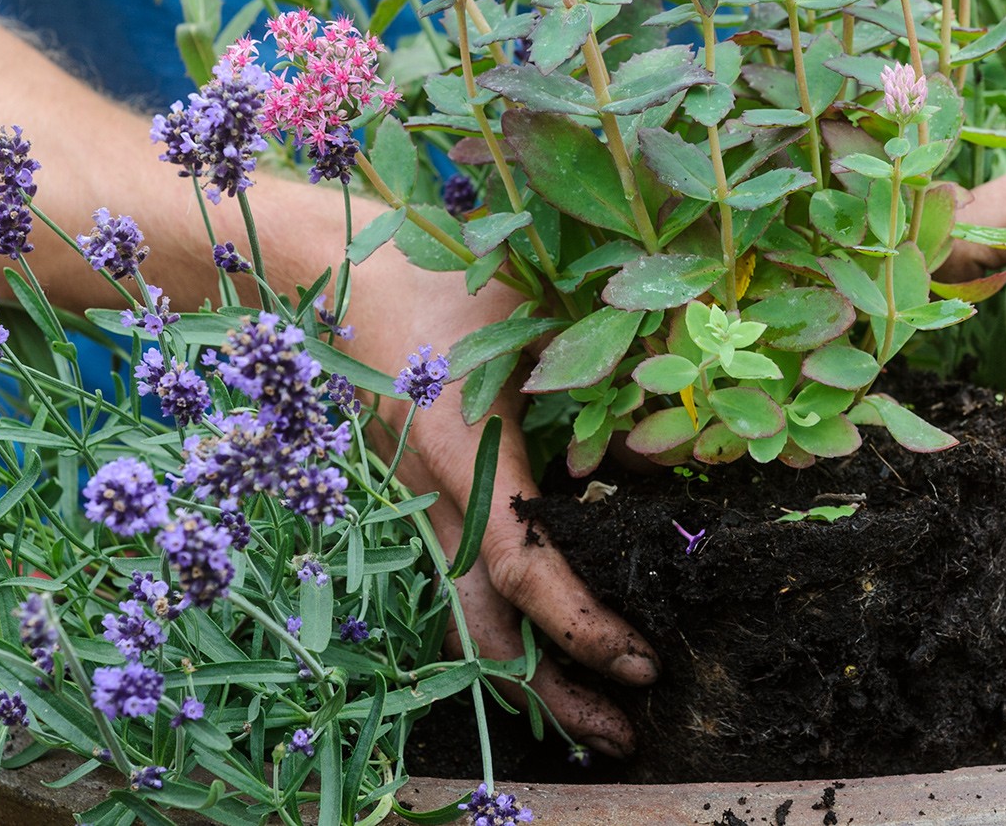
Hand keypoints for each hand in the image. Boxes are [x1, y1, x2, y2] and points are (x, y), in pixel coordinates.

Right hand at [347, 253, 657, 758]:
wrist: (330, 271)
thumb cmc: (437, 272)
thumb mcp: (529, 306)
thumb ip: (601, 361)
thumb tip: (676, 426)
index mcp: (458, 453)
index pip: (523, 570)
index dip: (582, 627)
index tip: (642, 661)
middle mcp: (429, 499)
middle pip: (483, 634)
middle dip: (552, 696)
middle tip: (623, 734)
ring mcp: (414, 506)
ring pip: (464, 622)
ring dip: (524, 679)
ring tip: (591, 719)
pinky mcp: (414, 499)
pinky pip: (457, 586)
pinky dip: (502, 634)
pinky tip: (543, 648)